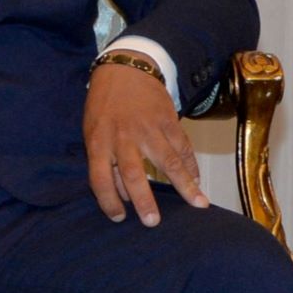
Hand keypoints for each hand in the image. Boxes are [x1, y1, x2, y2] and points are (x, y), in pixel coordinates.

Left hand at [85, 53, 205, 224]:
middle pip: (132, 173)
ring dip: (184, 185)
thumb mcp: (93, 133)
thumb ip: (105, 163)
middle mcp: (123, 137)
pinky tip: (197, 182)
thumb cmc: (104, 107)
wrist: (125, 70)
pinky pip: (182, 147)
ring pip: (168, 161)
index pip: (99, 178)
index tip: (119, 219)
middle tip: (153, 222)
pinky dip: (191, 165)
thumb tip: (123, 196)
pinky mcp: (169, 121)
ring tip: (198, 204)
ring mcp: (149, 129)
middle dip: (144, 199)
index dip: (108, 201)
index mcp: (99, 141)